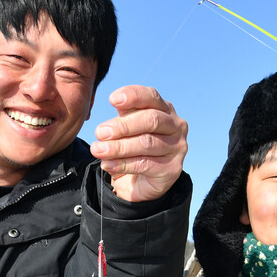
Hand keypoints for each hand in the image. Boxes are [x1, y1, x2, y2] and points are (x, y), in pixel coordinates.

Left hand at [89, 85, 187, 201]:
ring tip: (98, 150)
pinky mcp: (172, 169)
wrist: (141, 181)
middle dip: (123, 126)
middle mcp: (176, 126)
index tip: (112, 100)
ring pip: (147, 143)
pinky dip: (123, 164)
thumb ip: (123, 118)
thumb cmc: (134, 148)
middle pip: (151, 120)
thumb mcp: (127, 128)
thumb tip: (112, 115)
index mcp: (164, 109)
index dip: (133, 96)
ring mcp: (177, 148)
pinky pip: (145, 164)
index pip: (151, 97)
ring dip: (119, 147)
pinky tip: (108, 164)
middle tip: (100, 132)